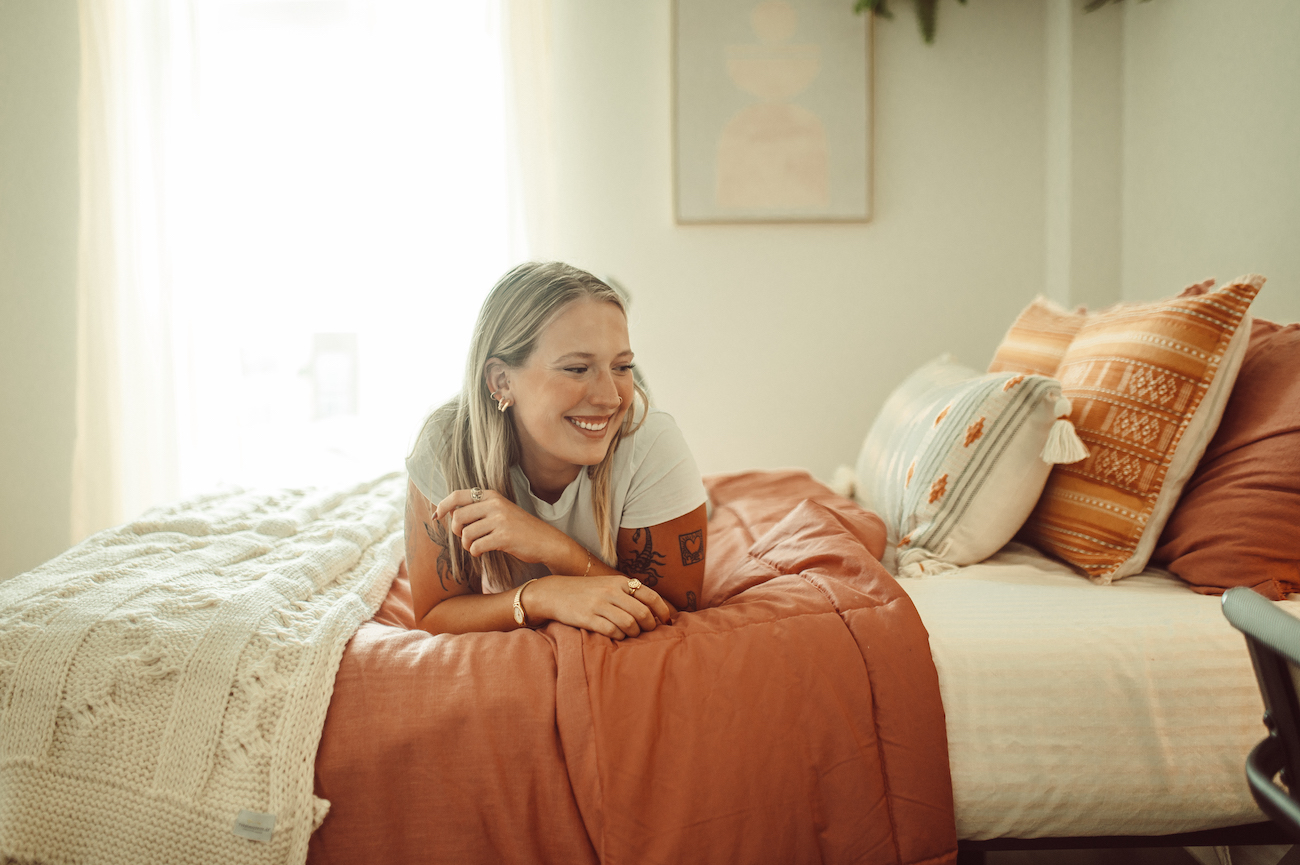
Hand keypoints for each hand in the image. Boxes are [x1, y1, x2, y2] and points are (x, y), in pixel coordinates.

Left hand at [434, 487, 568, 565]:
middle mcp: (495, 504)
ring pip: (465, 534)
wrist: (546, 541)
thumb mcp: (500, 510)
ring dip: (467, 544)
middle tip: (465, 537)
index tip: (436, 516)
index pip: (457, 495)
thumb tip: (450, 512)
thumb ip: (479, 508)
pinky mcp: (503, 537)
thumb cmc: (520, 528)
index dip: (442, 505)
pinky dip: (475, 552)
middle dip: (456, 531)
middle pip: (458, 517)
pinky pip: (476, 546)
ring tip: (476, 546)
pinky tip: (482, 552)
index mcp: (492, 495)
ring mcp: (500, 520)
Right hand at [530, 575, 677, 639]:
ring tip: (632, 634)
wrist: (554, 593)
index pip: (651, 596)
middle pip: (642, 613)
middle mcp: (611, 591)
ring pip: (629, 624)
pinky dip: (619, 637)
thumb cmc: (586, 591)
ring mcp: (599, 605)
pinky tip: (617, 636)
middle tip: (649, 631)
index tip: (667, 621)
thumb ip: (628, 593)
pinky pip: (612, 632)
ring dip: (635, 633)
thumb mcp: (608, 584)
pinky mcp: (588, 618)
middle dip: (650, 626)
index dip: (663, 611)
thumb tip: (654, 610)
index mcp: (619, 582)